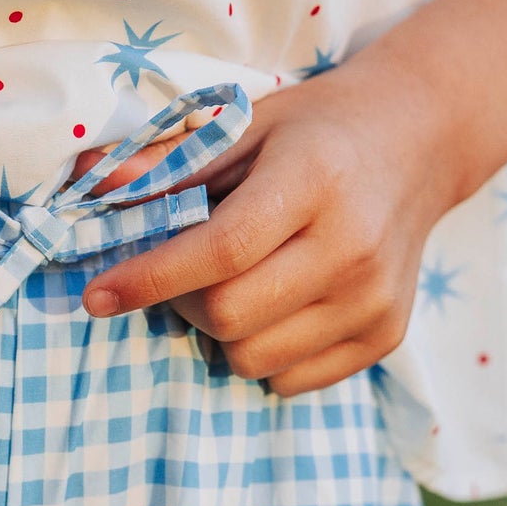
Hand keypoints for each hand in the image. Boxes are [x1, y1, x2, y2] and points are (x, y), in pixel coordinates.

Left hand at [81, 60, 463, 396]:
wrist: (417, 144)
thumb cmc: (313, 134)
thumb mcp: (243, 125)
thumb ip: (167, 162)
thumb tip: (89, 181)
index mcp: (313, 181)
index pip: (220, 250)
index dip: (149, 279)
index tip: (97, 296)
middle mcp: (352, 246)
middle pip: (230, 316)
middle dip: (181, 302)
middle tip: (181, 273)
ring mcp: (374, 298)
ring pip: (253, 358)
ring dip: (219, 331)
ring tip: (235, 284)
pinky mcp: (387, 335)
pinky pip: (290, 380)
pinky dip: (262, 353)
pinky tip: (275, 304)